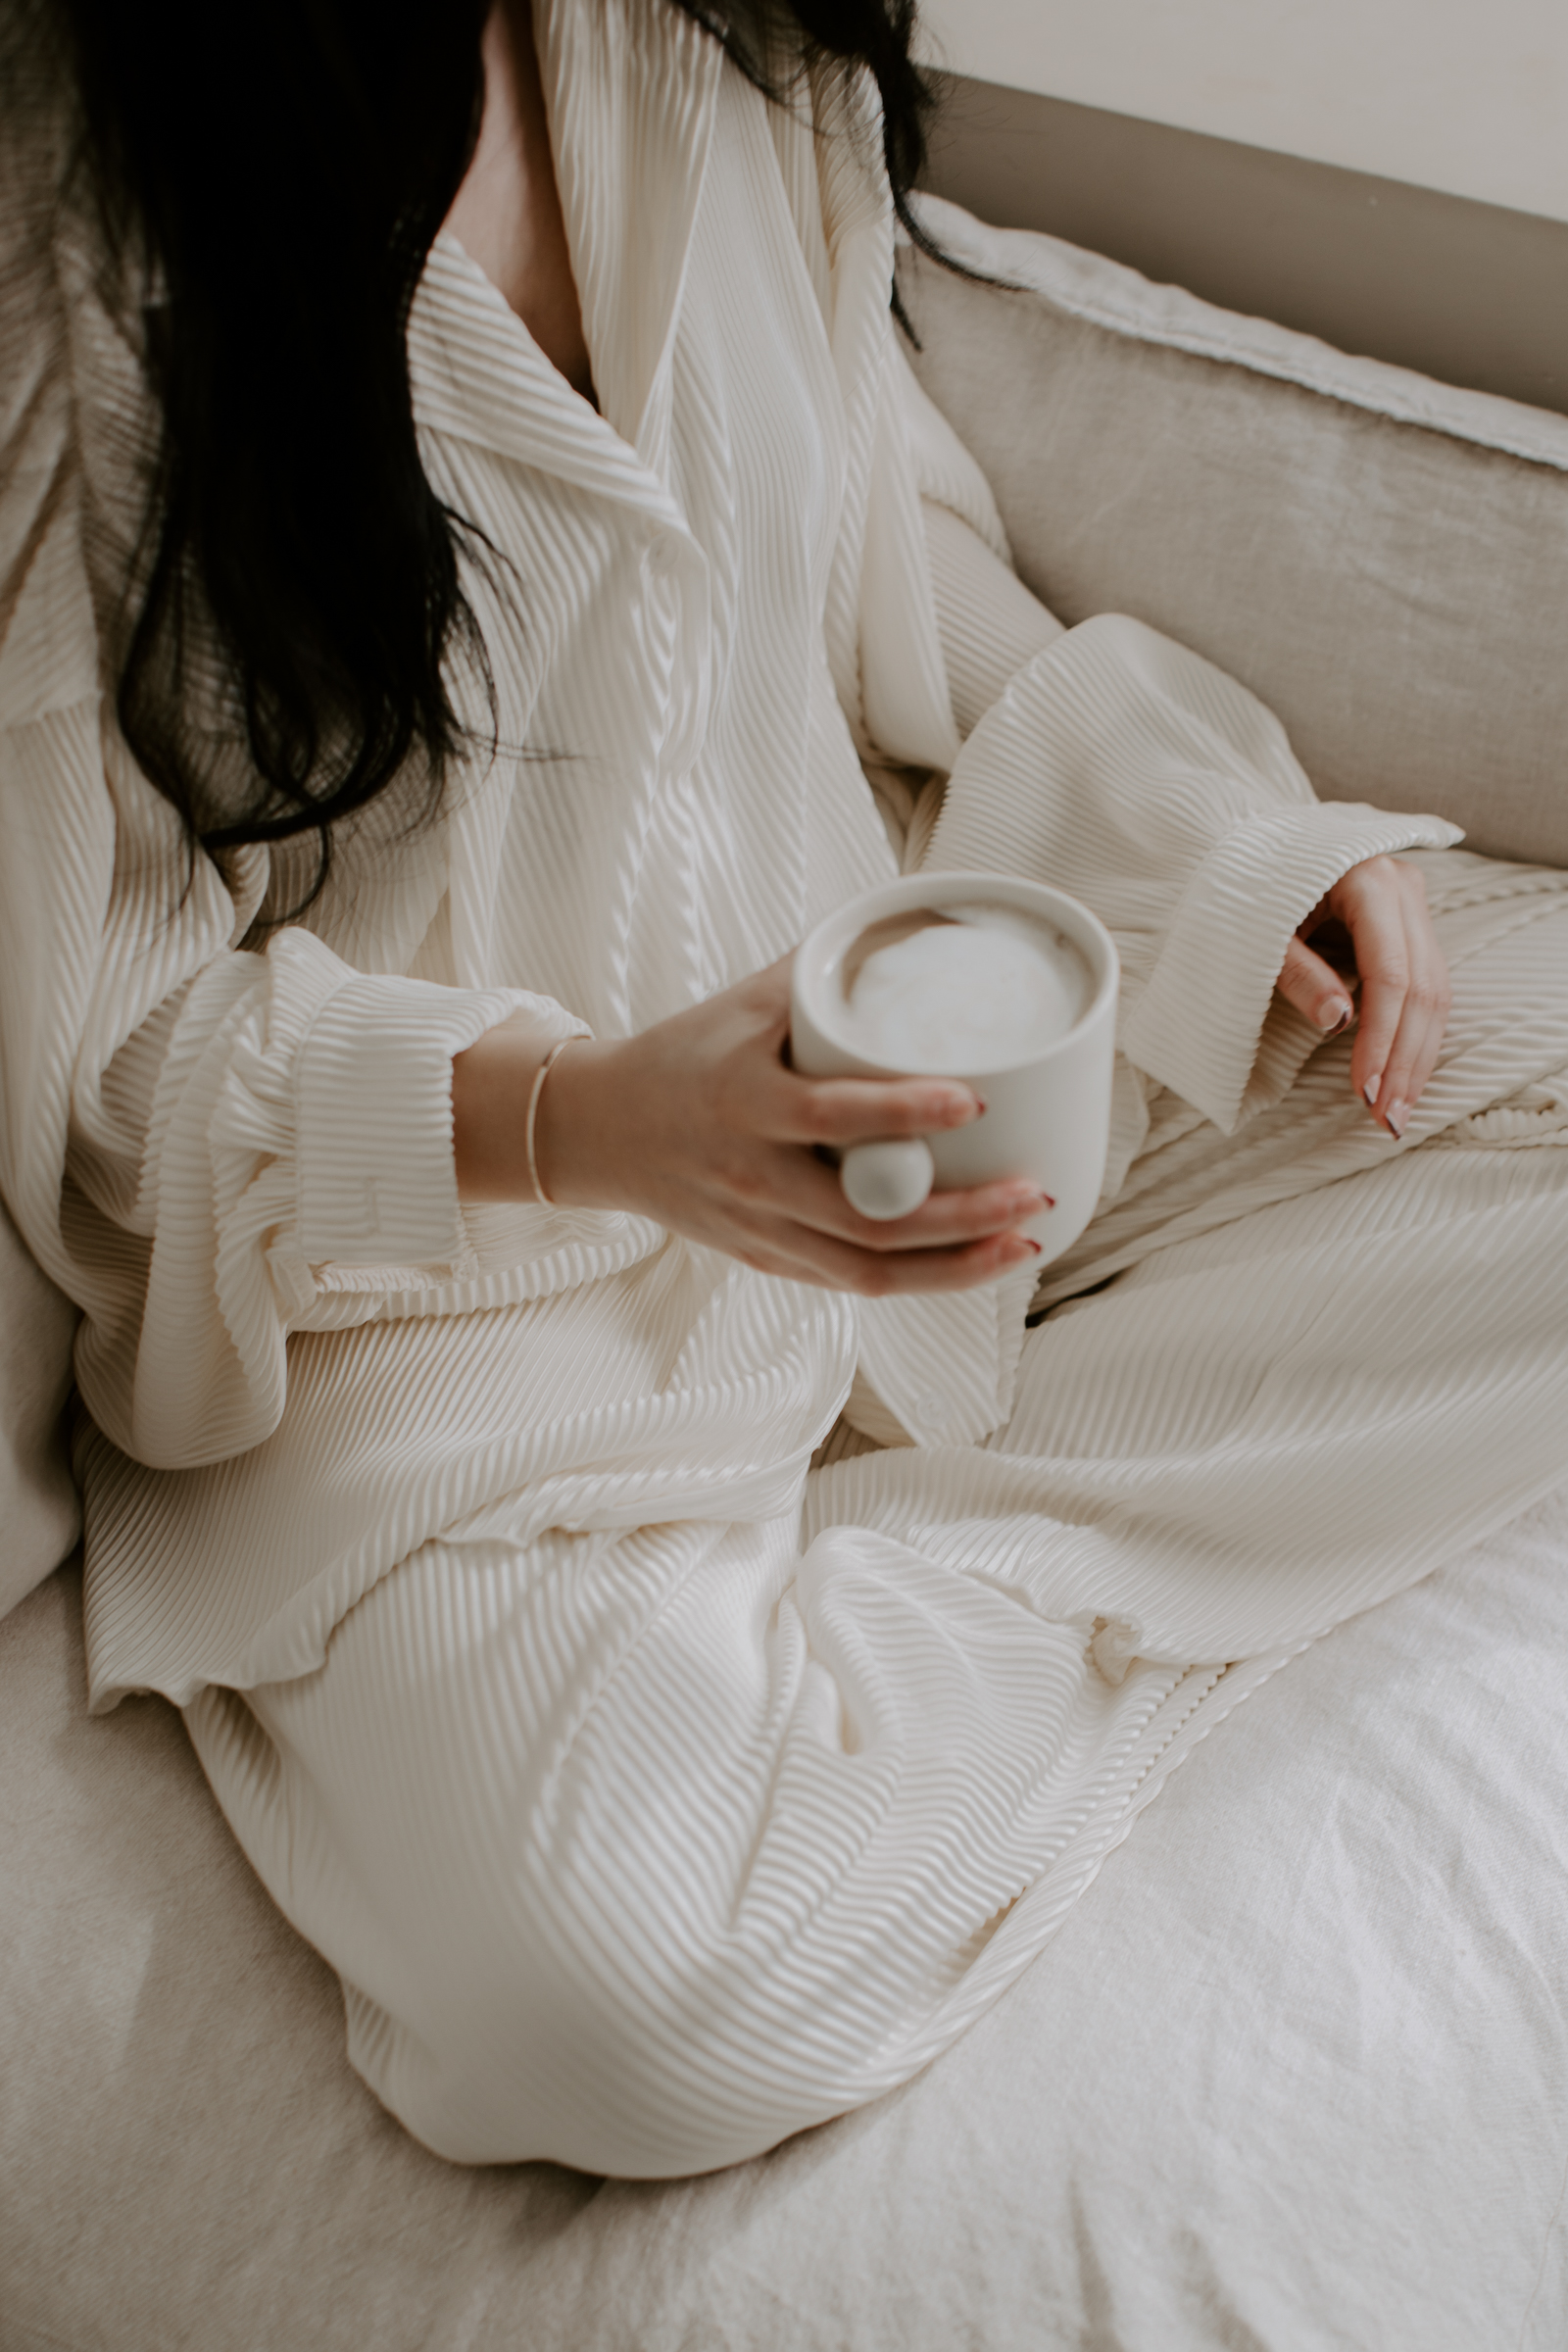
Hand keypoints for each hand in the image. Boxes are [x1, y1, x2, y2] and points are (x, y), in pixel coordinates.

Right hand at [526, 958, 1047, 1294]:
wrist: (601, 1133)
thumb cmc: (686, 1054)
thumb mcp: (746, 1002)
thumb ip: (827, 969)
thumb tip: (923, 918)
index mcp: (744, 1101)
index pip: (832, 1115)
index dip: (906, 1114)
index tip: (975, 1099)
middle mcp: (752, 1177)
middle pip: (869, 1219)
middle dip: (963, 1214)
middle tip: (1033, 1188)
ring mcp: (761, 1230)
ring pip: (870, 1270)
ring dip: (958, 1264)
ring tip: (1025, 1238)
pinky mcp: (768, 1261)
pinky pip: (854, 1284)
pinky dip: (922, 1280)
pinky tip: (976, 1261)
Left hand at [1274, 857, 1450, 1136]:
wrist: (1247, 852)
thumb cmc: (1245, 888)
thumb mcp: (1259, 930)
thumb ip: (1296, 972)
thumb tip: (1340, 1022)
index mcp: (1369, 878)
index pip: (1391, 975)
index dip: (1382, 1039)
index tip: (1367, 1093)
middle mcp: (1403, 887)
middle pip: (1424, 988)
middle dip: (1405, 1061)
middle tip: (1388, 1120)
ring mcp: (1411, 904)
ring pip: (1435, 992)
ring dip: (1415, 1058)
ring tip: (1396, 1114)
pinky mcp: (1408, 924)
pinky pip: (1425, 987)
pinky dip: (1412, 1035)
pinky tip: (1400, 1077)